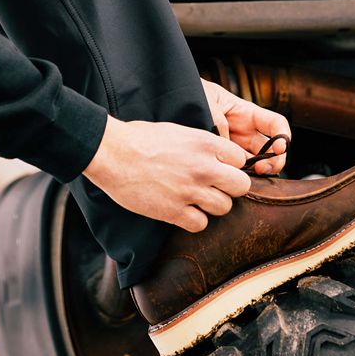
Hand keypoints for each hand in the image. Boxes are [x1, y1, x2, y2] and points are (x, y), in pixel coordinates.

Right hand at [83, 116, 251, 232]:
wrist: (112, 154)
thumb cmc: (140, 138)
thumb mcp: (179, 131)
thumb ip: (202, 144)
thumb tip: (217, 156)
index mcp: (206, 143)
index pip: (242, 160)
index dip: (231, 165)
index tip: (219, 168)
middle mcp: (204, 167)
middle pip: (241, 186)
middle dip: (230, 188)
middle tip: (214, 187)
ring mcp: (190, 191)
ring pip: (224, 207)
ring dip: (212, 205)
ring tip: (196, 199)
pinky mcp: (174, 211)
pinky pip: (201, 224)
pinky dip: (194, 220)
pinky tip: (182, 211)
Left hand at [201, 79, 290, 174]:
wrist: (174, 100)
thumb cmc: (193, 94)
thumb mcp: (207, 102)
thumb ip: (218, 121)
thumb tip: (225, 145)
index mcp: (247, 114)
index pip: (275, 124)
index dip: (283, 136)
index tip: (280, 148)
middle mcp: (246, 132)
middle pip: (272, 150)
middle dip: (273, 162)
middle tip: (262, 169)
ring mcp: (236, 147)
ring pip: (256, 163)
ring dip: (256, 172)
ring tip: (247, 176)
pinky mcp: (223, 159)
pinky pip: (236, 169)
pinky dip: (238, 176)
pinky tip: (233, 178)